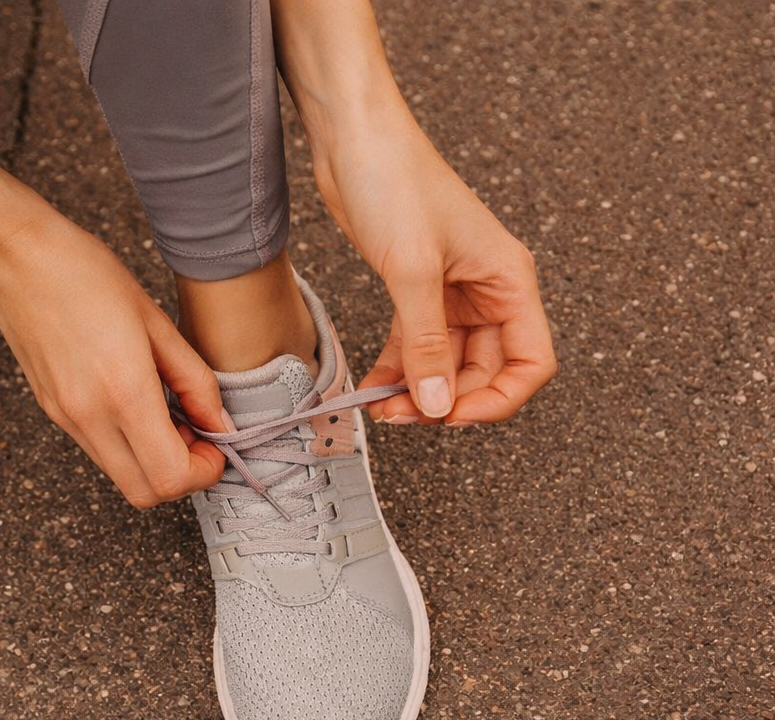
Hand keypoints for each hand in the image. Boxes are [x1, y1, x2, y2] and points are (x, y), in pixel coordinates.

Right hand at [0, 210, 226, 506]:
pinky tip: (139, 406)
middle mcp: (90, 417)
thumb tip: (221, 425)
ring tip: (168, 415)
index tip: (216, 442)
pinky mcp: (54, 413)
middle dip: (182, 477)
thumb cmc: (87, 274)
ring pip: (123, 478)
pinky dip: (130, 447)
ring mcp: (67, 420)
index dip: (204, 471)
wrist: (15, 256)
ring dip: (155, 463)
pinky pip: (101, 453)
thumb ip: (196, 382)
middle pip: (146, 494)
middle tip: (196, 436)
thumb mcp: (158, 322)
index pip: (171, 477)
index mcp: (124, 392)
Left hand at [312, 105, 556, 425]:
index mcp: (509, 282)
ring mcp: (453, 295)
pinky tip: (374, 385)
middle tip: (403, 416)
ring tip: (383, 406)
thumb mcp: (413, 271)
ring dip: (418, 391)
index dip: (498, 400)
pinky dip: (397, 370)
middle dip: (446, 400)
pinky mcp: (418, 292)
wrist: (353, 137)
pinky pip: (416, 346)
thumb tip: (438, 404)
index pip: (530, 363)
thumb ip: (426, 344)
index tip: (453, 417)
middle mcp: (488, 292)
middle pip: (484, 371)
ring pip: (447, 364)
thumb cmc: (395, 180)